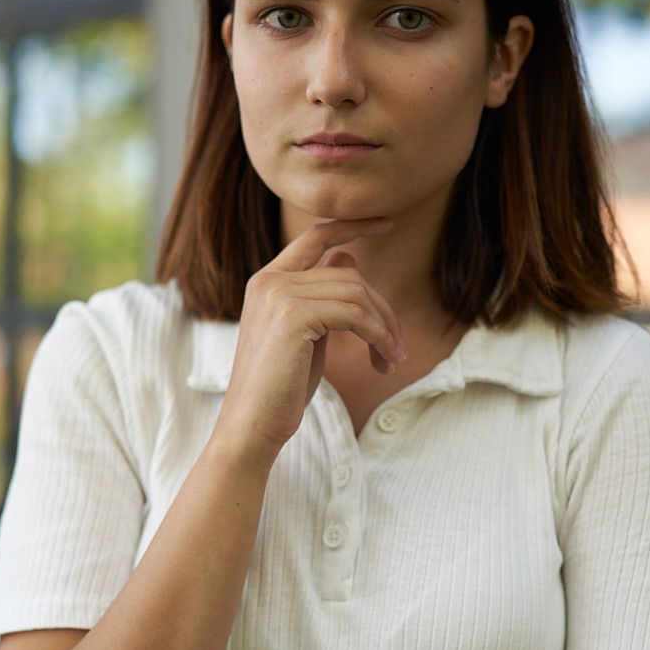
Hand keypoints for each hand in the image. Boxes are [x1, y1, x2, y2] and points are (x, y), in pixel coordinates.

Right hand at [214, 218, 405, 460]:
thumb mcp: (307, 334)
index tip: (388, 223)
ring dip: (384, 328)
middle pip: (348, 274)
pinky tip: (383, 358)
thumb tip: (348, 259)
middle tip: (397, 347)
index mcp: (267, 281)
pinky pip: (355, 315)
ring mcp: (279, 294)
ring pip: (356, 293)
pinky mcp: (294, 316)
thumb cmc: (280, 388)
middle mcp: (269, 280)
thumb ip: (323, 296)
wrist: (251, 426)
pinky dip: (378, 336)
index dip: (353, 226)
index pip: (315, 236)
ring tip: (391, 359)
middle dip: (382, 309)